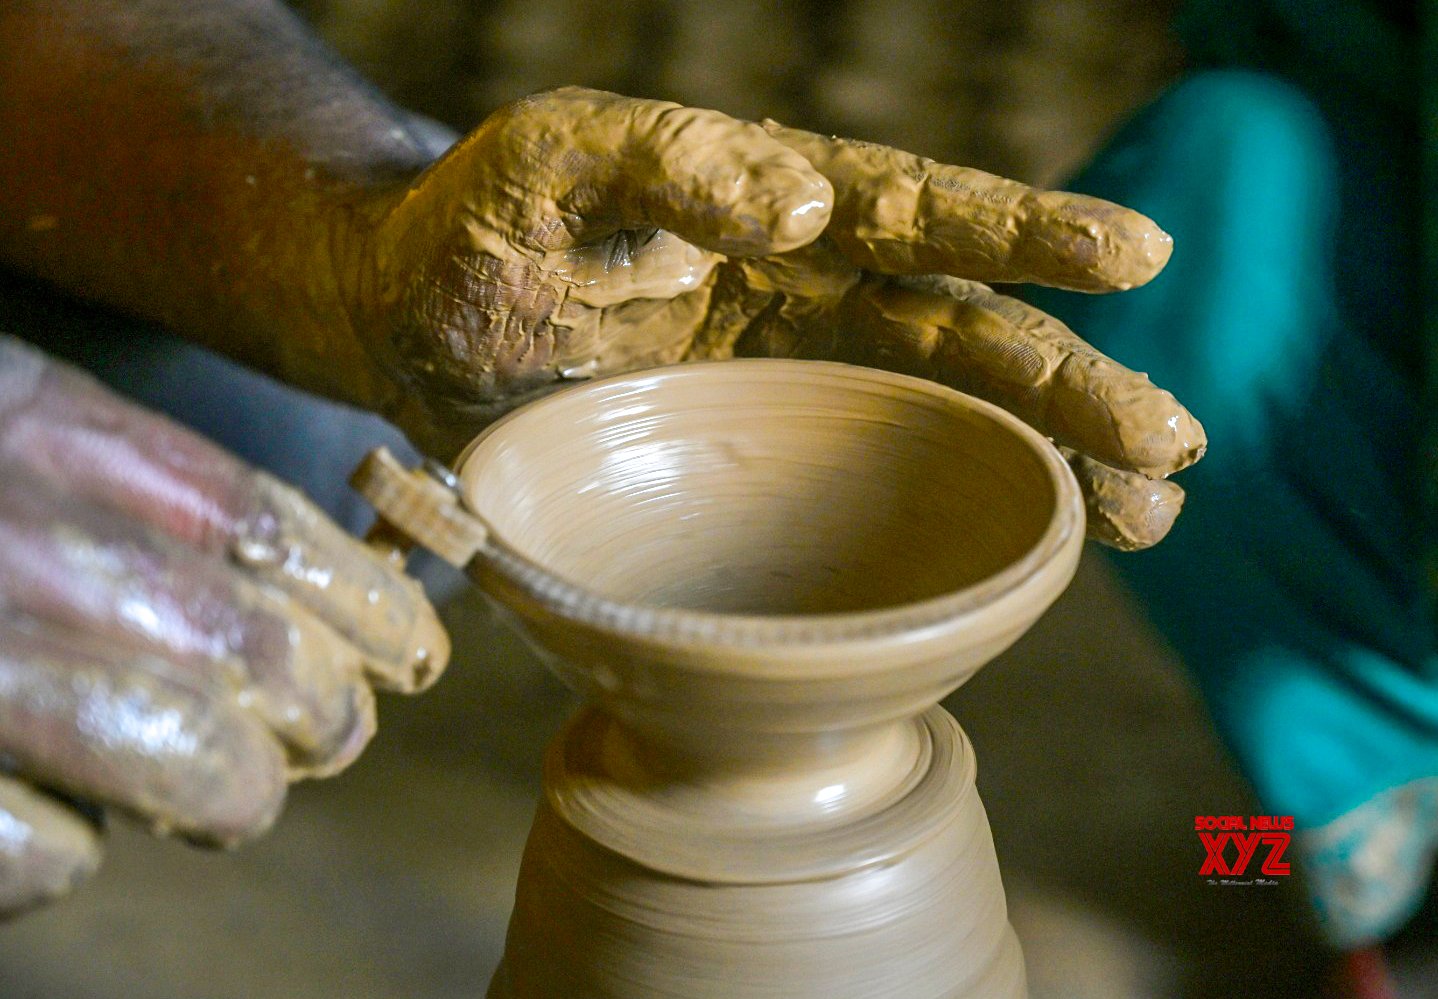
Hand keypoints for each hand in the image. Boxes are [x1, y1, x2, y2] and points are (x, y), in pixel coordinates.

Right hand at [0, 335, 445, 915]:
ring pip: (173, 753)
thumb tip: (306, 594)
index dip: (357, 595)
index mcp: (16, 421)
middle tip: (334, 730)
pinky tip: (64, 831)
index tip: (410, 646)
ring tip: (234, 795)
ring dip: (234, 791)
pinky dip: (70, 854)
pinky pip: (35, 847)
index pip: (250, 517)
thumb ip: (126, 489)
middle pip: (239, 640)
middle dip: (321, 706)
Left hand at [338, 87, 1203, 549]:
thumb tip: (804, 198)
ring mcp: (798, 384)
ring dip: (1054, 466)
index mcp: (773, 205)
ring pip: (954, 417)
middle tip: (1170, 442)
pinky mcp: (769, 462)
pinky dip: (962, 516)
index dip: (1024, 235)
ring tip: (1148, 516)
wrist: (407, 323)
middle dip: (1071, 385)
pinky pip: (884, 484)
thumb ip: (667, 160)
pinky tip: (1037, 554)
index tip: (1133, 259)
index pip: (921, 213)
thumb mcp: (553, 164)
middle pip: (967, 334)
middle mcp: (810, 291)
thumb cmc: (474, 231)